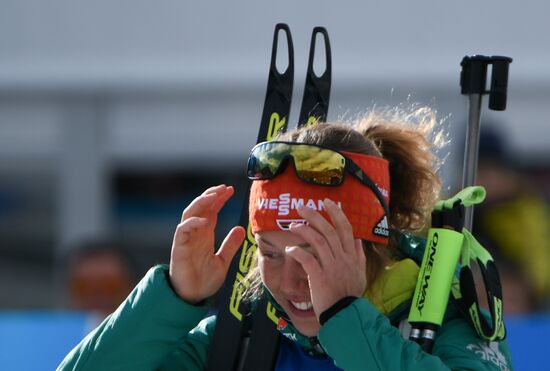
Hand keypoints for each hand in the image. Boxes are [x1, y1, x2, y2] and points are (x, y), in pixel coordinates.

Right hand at [169, 185, 244, 303]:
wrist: (192, 297)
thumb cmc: (204, 280)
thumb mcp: (223, 261)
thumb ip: (230, 245)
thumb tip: (241, 229)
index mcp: (205, 234)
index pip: (211, 210)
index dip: (219, 199)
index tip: (231, 190)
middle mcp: (195, 233)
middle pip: (200, 207)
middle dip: (211, 195)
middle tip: (224, 188)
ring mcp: (186, 239)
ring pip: (189, 213)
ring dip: (201, 203)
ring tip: (213, 196)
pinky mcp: (179, 248)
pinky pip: (182, 230)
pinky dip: (192, 223)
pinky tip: (204, 220)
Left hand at [285, 199, 365, 317]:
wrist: (345, 315)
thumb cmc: (350, 295)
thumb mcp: (360, 274)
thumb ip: (359, 256)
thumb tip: (357, 240)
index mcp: (351, 256)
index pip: (345, 228)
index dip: (336, 213)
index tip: (327, 202)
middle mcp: (342, 258)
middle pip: (329, 231)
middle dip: (315, 216)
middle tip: (302, 207)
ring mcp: (331, 267)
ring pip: (318, 241)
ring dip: (304, 231)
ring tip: (293, 226)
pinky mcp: (319, 277)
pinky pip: (307, 260)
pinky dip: (297, 252)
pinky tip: (290, 250)